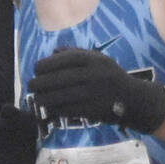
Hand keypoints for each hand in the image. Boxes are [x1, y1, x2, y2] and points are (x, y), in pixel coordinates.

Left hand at [29, 46, 164, 131]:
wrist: (132, 99)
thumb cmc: (110, 76)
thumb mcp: (99, 59)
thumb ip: (76, 53)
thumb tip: (52, 53)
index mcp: (94, 60)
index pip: (65, 59)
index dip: (47, 64)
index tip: (36, 68)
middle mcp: (94, 75)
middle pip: (60, 79)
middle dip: (41, 83)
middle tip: (32, 85)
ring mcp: (93, 94)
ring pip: (61, 96)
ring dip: (45, 98)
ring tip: (37, 98)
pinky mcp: (92, 110)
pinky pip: (68, 110)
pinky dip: (55, 109)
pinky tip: (50, 108)